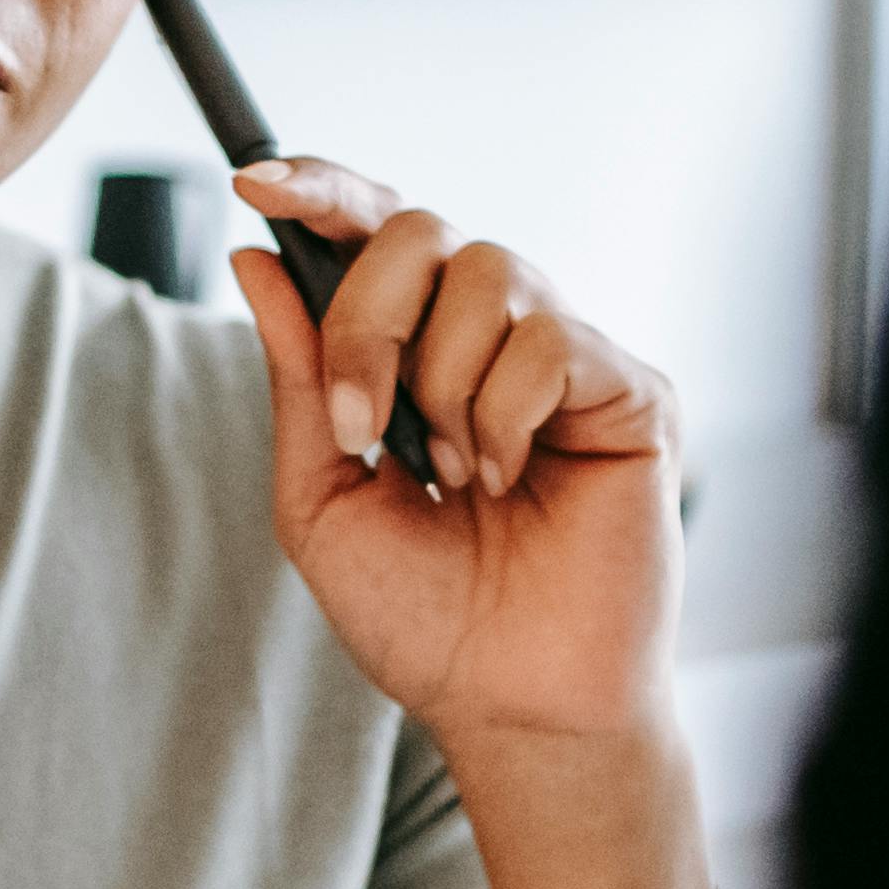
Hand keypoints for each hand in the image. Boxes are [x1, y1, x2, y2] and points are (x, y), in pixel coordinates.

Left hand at [227, 156, 680, 750]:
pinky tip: (512, 484)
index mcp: (423, 353)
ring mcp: (571, 359)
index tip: (254, 183)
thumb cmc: (428, 620)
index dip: (323, 190)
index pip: (379, 233)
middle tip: (362, 426)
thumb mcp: (323, 496)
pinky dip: (504, 416)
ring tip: (457, 479)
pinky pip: (550, 340)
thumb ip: (298, 380)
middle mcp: (499, 337)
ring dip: (442, 385)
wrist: (512, 705)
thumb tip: (256, 259)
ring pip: (488, 272)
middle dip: (367, 318)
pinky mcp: (634, 391)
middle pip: (423, 231)